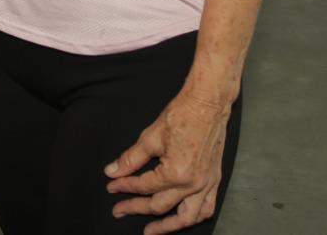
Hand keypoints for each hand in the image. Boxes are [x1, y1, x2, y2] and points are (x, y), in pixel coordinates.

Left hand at [105, 92, 231, 233]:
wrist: (208, 103)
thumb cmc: (183, 115)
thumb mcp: (151, 136)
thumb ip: (131, 158)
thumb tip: (113, 171)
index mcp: (176, 173)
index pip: (144, 186)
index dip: (124, 186)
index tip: (112, 186)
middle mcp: (193, 184)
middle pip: (159, 205)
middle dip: (136, 208)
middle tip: (119, 210)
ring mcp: (206, 184)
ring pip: (186, 217)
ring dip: (168, 226)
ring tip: (151, 230)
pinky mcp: (215, 180)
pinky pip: (206, 208)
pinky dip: (194, 217)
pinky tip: (181, 218)